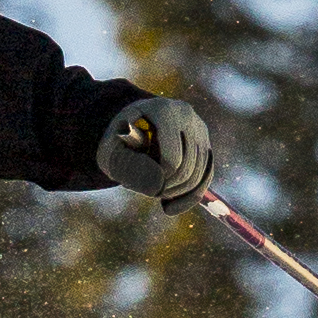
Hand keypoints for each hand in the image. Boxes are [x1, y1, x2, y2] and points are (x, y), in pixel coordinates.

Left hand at [100, 95, 214, 206]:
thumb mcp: (111, 153)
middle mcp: (186, 115)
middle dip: (165, 189)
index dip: (155, 181)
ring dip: (175, 194)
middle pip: (187, 169)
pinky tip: (169, 207)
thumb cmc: (118, 143)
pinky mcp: (205, 145)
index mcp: (162, 110)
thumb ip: (127, 167)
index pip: (172, 160)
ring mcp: (199, 129)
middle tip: (144, 190)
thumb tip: (157, 186)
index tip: (135, 182)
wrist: (129, 132)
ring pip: (198, 176)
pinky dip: (189, 198)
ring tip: (153, 192)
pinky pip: (206, 178)